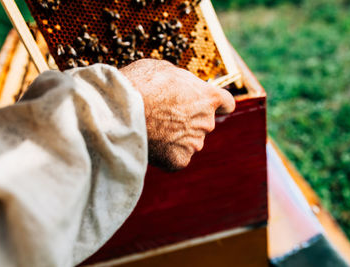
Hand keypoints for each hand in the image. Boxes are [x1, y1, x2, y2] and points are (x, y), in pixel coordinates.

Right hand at [120, 59, 234, 170]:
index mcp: (208, 96)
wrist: (122, 111)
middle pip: (202, 123)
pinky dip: (166, 154)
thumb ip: (181, 81)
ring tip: (152, 129)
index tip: (210, 107)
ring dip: (176, 138)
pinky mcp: (180, 160)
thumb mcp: (163, 69)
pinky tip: (151, 143)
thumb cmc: (140, 84)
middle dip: (187, 120)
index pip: (226, 103)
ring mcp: (195, 143)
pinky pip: (176, 158)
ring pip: (189, 141)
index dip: (218, 105)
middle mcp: (207, 121)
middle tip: (163, 116)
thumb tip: (180, 86)